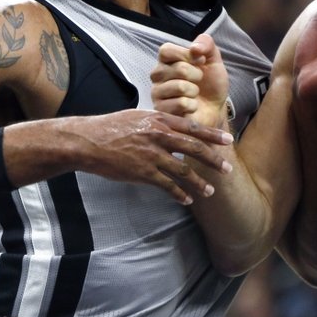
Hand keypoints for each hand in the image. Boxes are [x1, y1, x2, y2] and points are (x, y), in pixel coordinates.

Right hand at [6, 109, 233, 205]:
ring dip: (199, 182)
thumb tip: (176, 127)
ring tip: (211, 191)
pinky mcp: (142, 172)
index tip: (228, 141)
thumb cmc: (112, 127)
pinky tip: (188, 200)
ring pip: (183, 170)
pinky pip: (167, 185)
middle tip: (228, 168)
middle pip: (194, 148)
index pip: (193, 127)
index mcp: (159, 120)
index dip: (212, 135)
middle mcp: (159, 136)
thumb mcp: (138, 117)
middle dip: (213, 159)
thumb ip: (159, 122)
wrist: (88, 141)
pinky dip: (180, 193)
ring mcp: (151, 155)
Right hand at [151, 35, 228, 128]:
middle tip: (198, 81)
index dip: (186, 55)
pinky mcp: (161, 111)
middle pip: (178, 68)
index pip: (166, 50)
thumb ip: (206, 44)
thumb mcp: (213, 59)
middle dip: (197, 75)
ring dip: (194, 91)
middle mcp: (157, 75)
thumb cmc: (210, 83)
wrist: (214, 108)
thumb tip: (195, 47)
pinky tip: (191, 107)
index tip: (200, 61)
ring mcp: (157, 93)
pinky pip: (180, 103)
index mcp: (166, 60)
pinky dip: (192, 105)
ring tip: (194, 94)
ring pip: (180, 86)